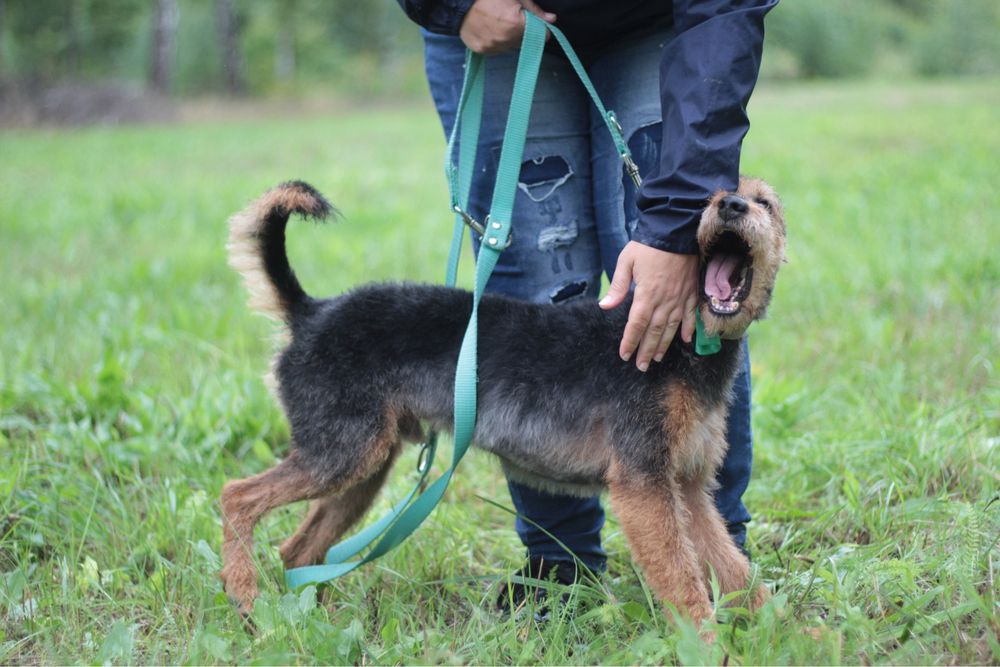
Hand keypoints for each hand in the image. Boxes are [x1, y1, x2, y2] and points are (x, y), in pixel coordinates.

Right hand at [459, 0, 555, 54]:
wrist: (460, 4)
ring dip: (510, 38)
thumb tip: (552, 19)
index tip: (535, 22)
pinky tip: (490, 30)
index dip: (540, 28)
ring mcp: (493, 47)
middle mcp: (505, 40)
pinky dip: (497, 42)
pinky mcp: (482, 51)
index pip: (541, 36)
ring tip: (499, 23)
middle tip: (512, 18)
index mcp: (516, 24)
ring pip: (511, 47)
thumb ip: (535, 10)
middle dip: (523, 31)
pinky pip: (497, 50)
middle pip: (526, 42)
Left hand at [599, 241, 699, 370]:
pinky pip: (691, 316)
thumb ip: (618, 287)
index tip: (624, 355)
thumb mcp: (626, 261)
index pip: (636, 324)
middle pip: (654, 331)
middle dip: (646, 350)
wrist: (675, 230)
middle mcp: (665, 300)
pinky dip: (689, 329)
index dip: (630, 341)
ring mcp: (681, 298)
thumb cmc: (648, 246)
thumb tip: (604, 306)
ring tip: (656, 358)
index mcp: (647, 294)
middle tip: (640, 366)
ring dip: (664, 345)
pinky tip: (685, 341)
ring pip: (672, 328)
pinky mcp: (692, 293)